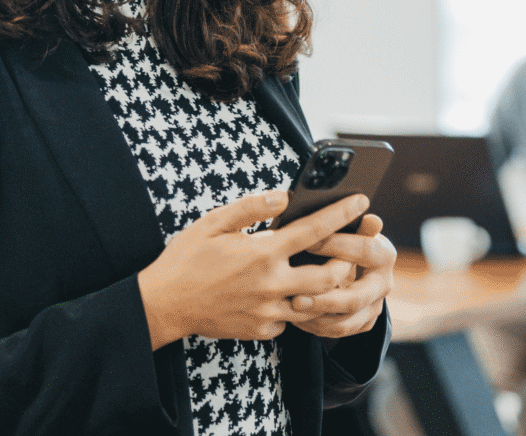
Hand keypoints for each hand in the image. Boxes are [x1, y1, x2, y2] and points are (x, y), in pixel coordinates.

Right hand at [138, 191, 370, 348]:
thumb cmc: (186, 259)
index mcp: (263, 253)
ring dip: (322, 289)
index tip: (361, 201)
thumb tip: (284, 195)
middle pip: (328, 276)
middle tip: (345, 250)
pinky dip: (293, 308)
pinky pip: (289, 321)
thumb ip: (252, 207)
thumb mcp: (214, 222)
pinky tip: (285, 295)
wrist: (164, 304)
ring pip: (314, 303)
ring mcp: (267, 311)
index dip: (341, 213)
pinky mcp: (260, 330)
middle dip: (344, 262)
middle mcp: (271, 284)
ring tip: (321, 273)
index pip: (314, 230)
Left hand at [288, 214, 394, 338]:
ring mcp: (375, 306)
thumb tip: (369, 217)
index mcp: (384, 253)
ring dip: (318, 316)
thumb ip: (348, 223)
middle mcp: (384, 283)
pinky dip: (317, 326)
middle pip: (357, 297)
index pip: (364, 250)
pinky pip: (341, 331)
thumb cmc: (341, 240)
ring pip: (348, 320)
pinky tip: (296, 318)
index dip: (336, 246)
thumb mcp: (345, 228)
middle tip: (295, 297)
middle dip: (324, 298)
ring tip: (291, 308)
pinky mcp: (365, 322)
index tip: (306, 243)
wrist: (354, 265)